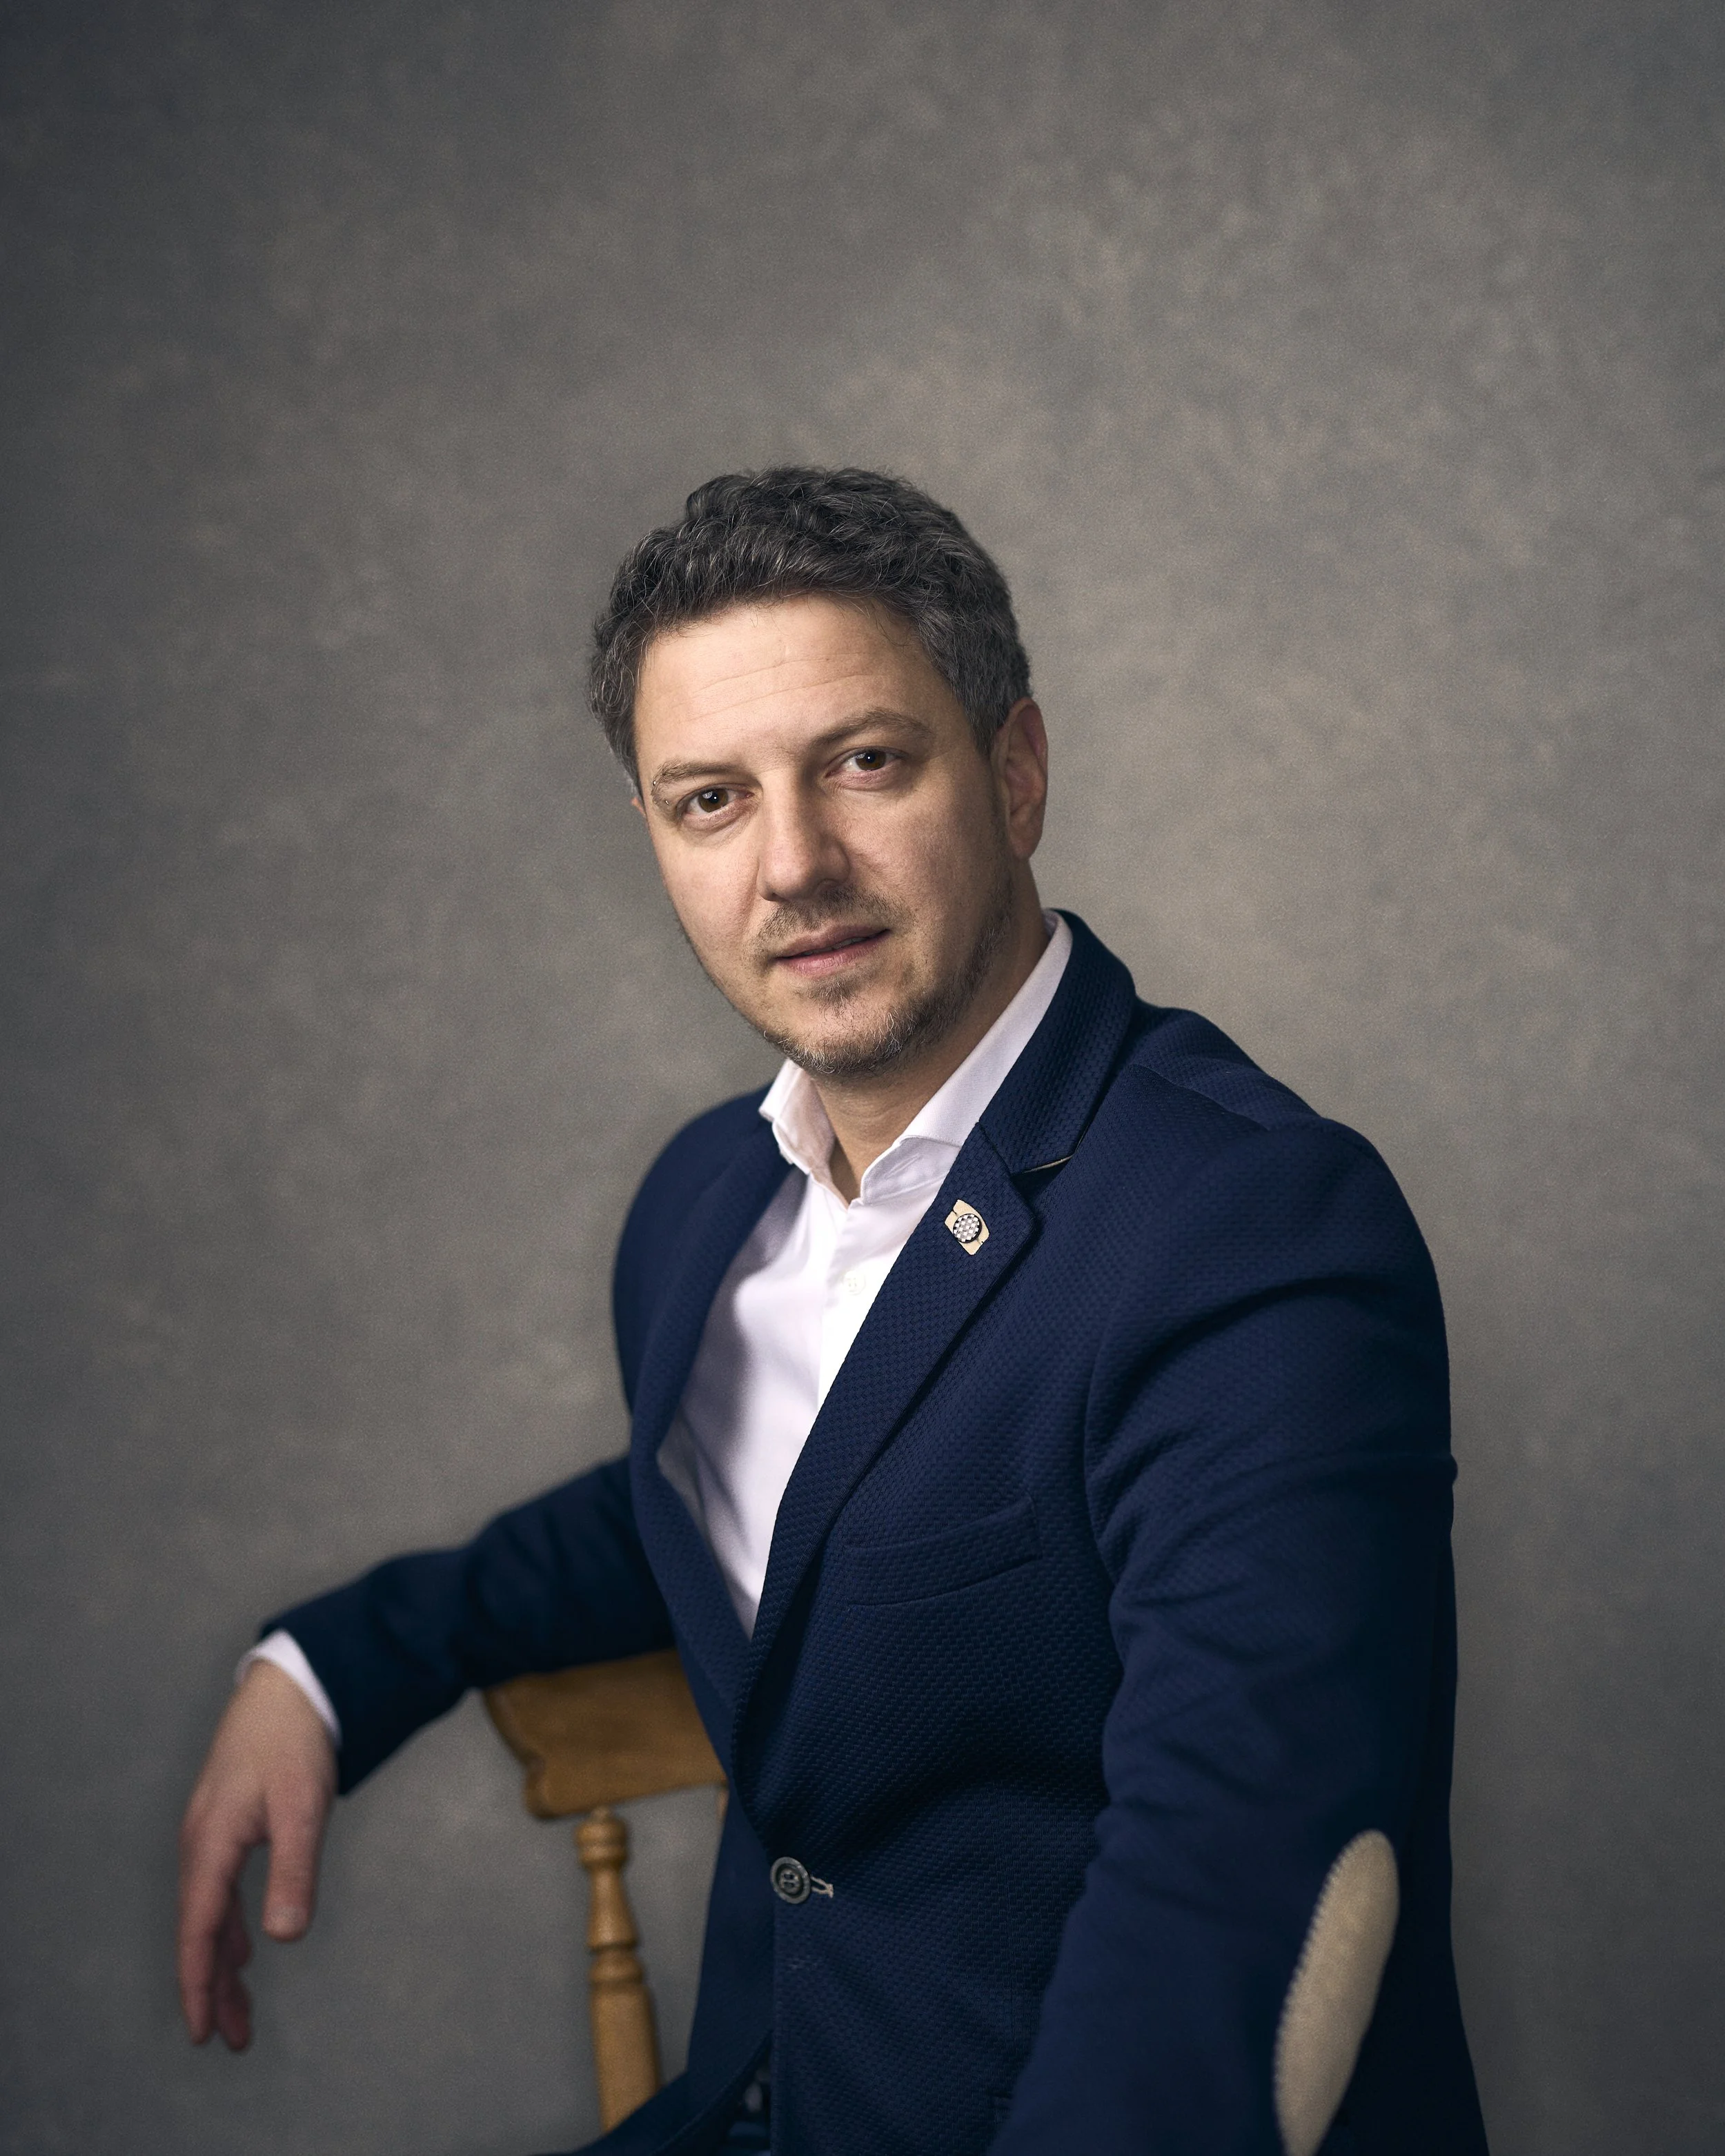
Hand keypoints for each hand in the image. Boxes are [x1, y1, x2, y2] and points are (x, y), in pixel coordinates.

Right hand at [177, 1657, 336, 2048]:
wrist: (291, 1683)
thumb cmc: (297, 1741)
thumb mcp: (303, 1806)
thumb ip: (293, 1871)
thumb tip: (282, 1938)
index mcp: (210, 1843)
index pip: (199, 1931)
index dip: (199, 1985)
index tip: (203, 2033)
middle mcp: (200, 1843)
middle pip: (199, 1932)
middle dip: (212, 1988)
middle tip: (229, 2040)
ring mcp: (210, 1833)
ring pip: (209, 1914)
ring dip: (221, 1963)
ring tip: (237, 2011)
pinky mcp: (227, 1823)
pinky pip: (219, 1891)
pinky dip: (227, 1927)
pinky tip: (242, 1950)